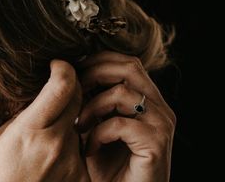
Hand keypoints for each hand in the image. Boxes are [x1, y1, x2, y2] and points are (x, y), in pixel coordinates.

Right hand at [0, 59, 88, 181]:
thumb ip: (20, 115)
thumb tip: (36, 98)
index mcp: (31, 129)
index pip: (63, 85)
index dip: (64, 68)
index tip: (57, 64)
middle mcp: (57, 143)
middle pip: (77, 99)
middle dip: (70, 88)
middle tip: (58, 88)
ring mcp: (72, 161)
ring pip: (78, 124)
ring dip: (67, 121)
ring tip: (47, 135)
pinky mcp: (82, 177)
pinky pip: (80, 150)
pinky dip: (70, 147)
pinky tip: (52, 158)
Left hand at [76, 51, 175, 181]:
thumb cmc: (104, 164)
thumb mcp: (93, 122)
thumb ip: (88, 96)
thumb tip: (64, 67)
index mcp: (146, 98)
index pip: (124, 61)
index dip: (95, 60)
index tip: (70, 73)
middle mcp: (158, 107)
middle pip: (128, 67)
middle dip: (93, 74)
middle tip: (71, 93)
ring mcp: (161, 124)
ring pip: (122, 93)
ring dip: (92, 106)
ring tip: (77, 126)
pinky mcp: (157, 144)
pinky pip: (121, 124)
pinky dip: (98, 133)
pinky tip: (89, 148)